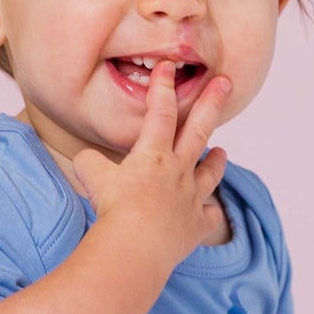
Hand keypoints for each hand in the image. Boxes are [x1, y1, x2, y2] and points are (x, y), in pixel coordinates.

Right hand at [71, 61, 232, 265]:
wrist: (136, 246)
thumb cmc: (113, 209)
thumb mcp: (90, 176)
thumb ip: (90, 161)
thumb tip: (86, 158)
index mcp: (153, 155)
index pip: (160, 112)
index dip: (163, 88)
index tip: (168, 67)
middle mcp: (178, 172)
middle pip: (198, 131)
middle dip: (211, 103)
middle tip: (226, 83)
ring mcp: (191, 198)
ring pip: (209, 173)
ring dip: (216, 160)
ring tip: (222, 151)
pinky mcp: (195, 226)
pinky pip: (208, 216)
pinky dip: (208, 212)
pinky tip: (208, 210)